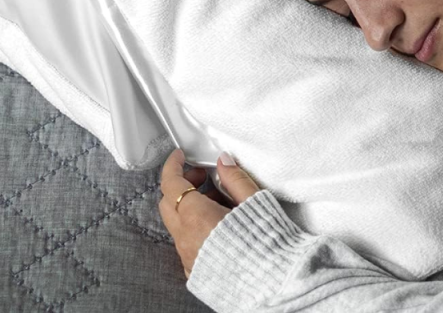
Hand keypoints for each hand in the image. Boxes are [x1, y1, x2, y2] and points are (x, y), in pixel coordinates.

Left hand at [158, 148, 261, 278]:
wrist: (275, 284)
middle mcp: (187, 239)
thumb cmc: (268, 245)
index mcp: (198, 218)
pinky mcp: (195, 270)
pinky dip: (194, 228)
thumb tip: (224, 163)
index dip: (174, 166)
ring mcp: (189, 257)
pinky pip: (186, 243)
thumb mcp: (255, 202)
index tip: (180, 157)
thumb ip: (236, 179)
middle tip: (201, 177)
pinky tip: (218, 225)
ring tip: (219, 201)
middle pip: (168, 204)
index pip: (172, 184)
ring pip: (177, 224)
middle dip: (181, 185)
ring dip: (189, 208)